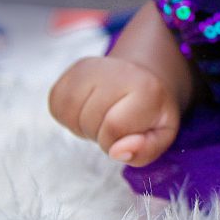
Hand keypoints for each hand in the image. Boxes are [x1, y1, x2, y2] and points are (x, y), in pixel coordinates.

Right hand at [48, 56, 180, 166]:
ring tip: (102, 118)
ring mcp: (92, 67)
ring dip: (81, 126)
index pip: (113, 128)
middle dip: (99, 134)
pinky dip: (69, 117)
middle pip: (88, 121)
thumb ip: (145, 150)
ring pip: (68, 113)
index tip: (126, 136)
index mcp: (146, 89)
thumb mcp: (163, 135)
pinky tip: (88, 110)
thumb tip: (118, 152)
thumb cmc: (153, 111)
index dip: (114, 143)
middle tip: (116, 126)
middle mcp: (118, 72)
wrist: (146, 77)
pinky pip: (56, 105)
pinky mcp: (73, 69)